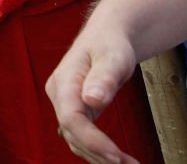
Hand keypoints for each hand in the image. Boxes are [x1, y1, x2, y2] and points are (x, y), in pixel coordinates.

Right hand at [46, 26, 139, 163]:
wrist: (106, 36)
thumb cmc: (109, 43)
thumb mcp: (112, 57)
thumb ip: (103, 78)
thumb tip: (91, 100)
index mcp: (63, 81)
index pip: (71, 118)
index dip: (92, 140)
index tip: (116, 155)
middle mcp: (59, 95)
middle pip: (72, 133)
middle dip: (99, 153)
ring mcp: (64, 103)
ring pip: (75, 138)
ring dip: (98, 156)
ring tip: (127, 163)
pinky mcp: (74, 110)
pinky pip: (80, 135)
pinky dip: (96, 149)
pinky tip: (115, 157)